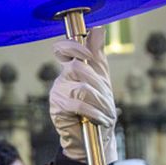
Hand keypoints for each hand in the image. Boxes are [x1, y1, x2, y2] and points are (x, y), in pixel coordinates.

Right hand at [51, 34, 117, 164]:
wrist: (95, 136)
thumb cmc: (99, 106)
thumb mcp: (102, 79)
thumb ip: (98, 56)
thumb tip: (97, 28)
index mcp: (72, 68)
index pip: (63, 48)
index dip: (73, 46)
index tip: (87, 55)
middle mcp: (62, 78)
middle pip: (79, 68)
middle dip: (99, 85)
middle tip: (108, 99)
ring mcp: (57, 93)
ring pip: (81, 87)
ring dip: (99, 102)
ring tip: (106, 113)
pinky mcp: (57, 108)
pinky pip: (78, 104)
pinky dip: (94, 112)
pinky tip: (100, 119)